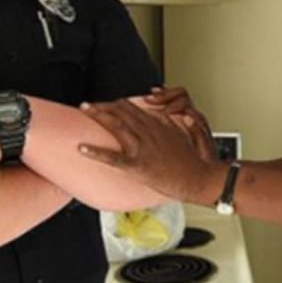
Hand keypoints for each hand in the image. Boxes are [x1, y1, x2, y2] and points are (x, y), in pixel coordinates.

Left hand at [78, 98, 221, 202]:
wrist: (199, 178)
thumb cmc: (192, 161)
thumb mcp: (180, 137)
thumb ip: (169, 124)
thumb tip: (164, 114)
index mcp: (157, 126)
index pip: (132, 108)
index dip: (115, 104)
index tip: (104, 104)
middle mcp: (148, 133)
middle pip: (122, 112)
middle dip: (102, 106)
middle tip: (86, 105)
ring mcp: (143, 148)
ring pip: (117, 126)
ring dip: (98, 116)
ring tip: (84, 111)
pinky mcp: (139, 165)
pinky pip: (113, 158)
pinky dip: (96, 152)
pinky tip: (82, 148)